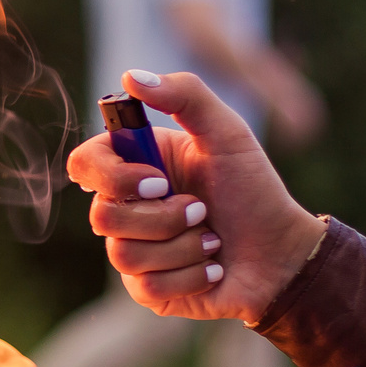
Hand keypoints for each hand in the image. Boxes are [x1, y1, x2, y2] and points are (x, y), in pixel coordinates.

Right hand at [66, 69, 324, 323]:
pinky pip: (147, 286)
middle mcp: (127, 207)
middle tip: (203, 210)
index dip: (112, 176)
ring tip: (213, 240)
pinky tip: (212, 268)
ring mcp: (133, 250)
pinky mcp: (146, 289)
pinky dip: (191, 276)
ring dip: (184, 247)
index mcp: (136, 166)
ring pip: (124, 255)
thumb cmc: (254, 190)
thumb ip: (185, 95)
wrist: (282, 254)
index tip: (159, 180)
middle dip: (164, 218)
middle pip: (102, 216)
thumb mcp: (228, 133)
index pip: (83, 164)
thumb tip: (130, 76)